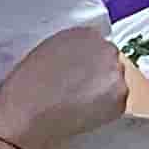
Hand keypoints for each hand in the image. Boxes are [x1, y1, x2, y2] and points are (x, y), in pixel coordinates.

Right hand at [0, 23, 128, 148]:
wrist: (27, 115)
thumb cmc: (27, 87)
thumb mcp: (46, 50)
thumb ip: (70, 48)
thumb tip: (81, 60)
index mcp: (84, 33)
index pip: (97, 44)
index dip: (87, 62)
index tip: (78, 74)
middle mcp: (104, 48)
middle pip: (110, 61)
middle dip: (98, 75)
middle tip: (78, 90)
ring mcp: (116, 72)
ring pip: (115, 82)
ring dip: (103, 91)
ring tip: (78, 103)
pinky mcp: (121, 98)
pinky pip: (118, 102)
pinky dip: (105, 109)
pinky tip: (84, 112)